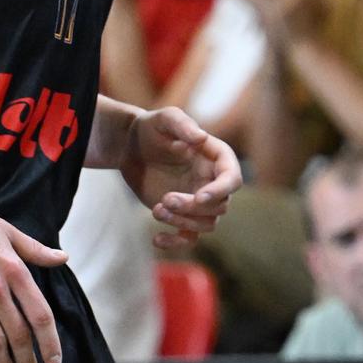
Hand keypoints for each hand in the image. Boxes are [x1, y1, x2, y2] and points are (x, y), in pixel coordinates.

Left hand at [120, 108, 241, 247]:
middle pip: (219, 207)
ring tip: (157, 209)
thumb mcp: (165, 119)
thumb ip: (182, 124)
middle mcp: (213, 181)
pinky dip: (175, 243)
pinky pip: (188, 238)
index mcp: (216, 158)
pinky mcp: (183, 216)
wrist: (130, 147)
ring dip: (183, 222)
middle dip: (193, 207)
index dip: (220, 191)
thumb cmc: (151, 128)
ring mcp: (199, 201)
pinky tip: (156, 240)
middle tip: (165, 199)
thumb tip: (201, 137)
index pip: (232, 179)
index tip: (199, 197)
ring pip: (206, 225)